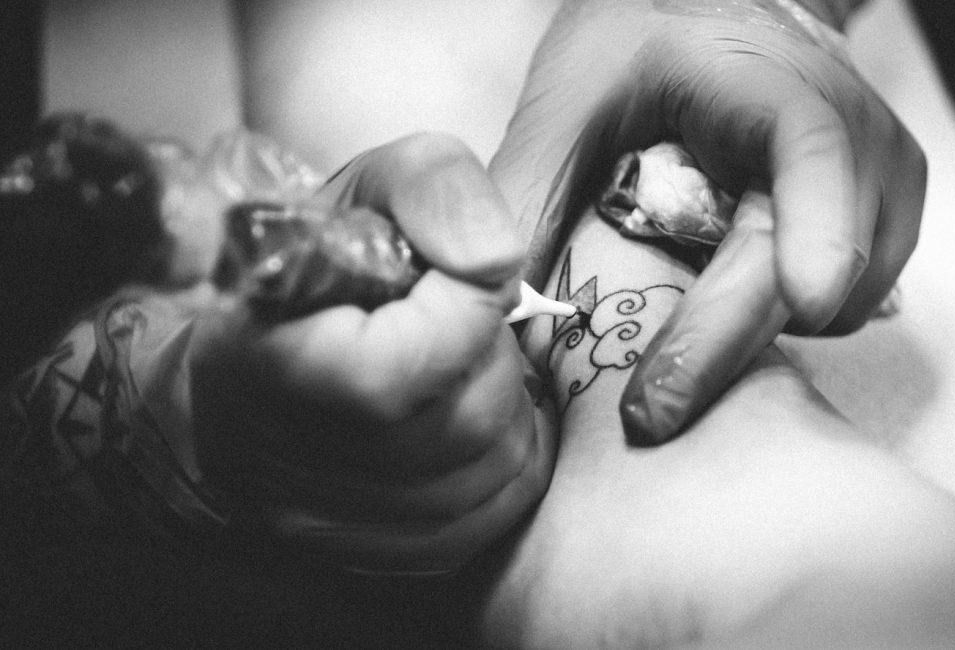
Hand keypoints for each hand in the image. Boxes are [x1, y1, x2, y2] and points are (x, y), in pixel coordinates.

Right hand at [190, 133, 556, 574]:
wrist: (246, 389)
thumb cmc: (308, 282)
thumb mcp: (359, 196)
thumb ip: (431, 188)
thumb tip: (496, 256)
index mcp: (277, 369)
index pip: (417, 355)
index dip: (465, 298)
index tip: (449, 274)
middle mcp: (307, 470)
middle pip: (473, 412)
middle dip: (486, 351)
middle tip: (449, 321)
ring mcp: (351, 528)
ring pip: (499, 460)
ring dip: (501, 397)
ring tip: (452, 366)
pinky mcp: (391, 556)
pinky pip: (504, 503)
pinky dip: (505, 450)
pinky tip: (463, 413)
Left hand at [491, 0, 924, 442]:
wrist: (717, 22)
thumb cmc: (642, 49)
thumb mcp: (569, 100)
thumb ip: (527, 195)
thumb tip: (492, 311)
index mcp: (780, 88)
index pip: (814, 157)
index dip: (813, 237)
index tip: (800, 305)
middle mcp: (857, 138)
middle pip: (818, 266)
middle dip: (727, 349)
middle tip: (646, 416)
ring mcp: (886, 184)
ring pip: (835, 306)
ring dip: (751, 334)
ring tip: (679, 320)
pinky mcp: (889, 224)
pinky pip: (847, 308)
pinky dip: (779, 320)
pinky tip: (721, 293)